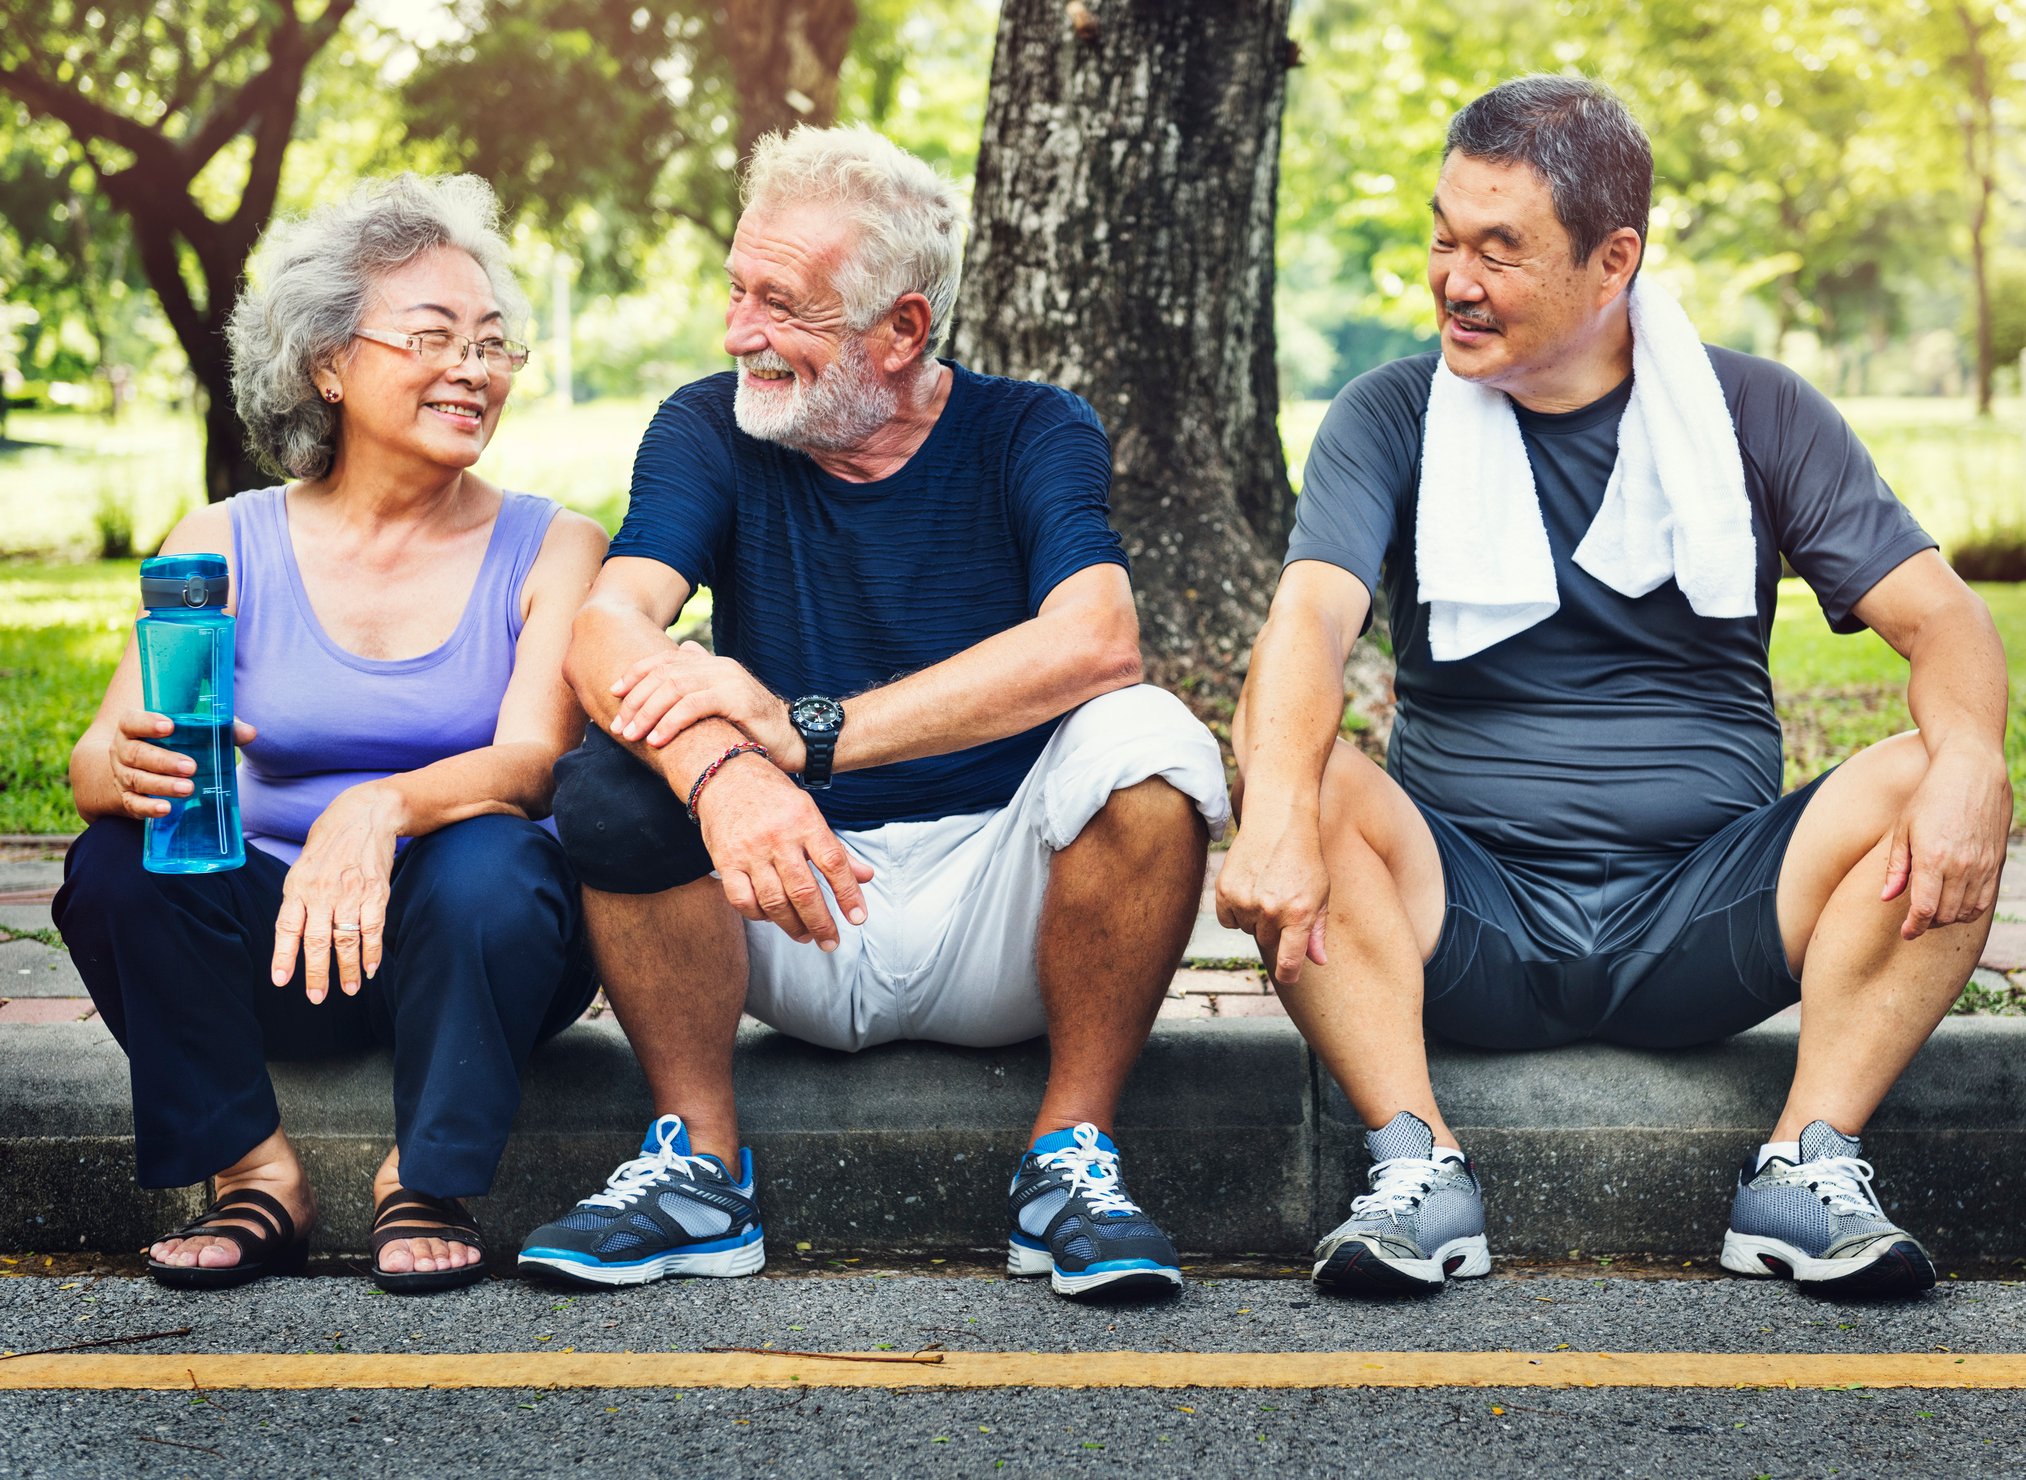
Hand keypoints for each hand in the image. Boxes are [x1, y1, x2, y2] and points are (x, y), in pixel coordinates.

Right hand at [107, 709, 255, 819]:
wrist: (133, 768)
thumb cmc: (169, 743)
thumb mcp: (188, 732)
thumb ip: (218, 729)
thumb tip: (250, 733)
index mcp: (133, 728)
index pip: (132, 721)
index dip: (147, 723)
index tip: (169, 725)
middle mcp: (123, 751)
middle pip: (137, 754)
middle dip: (164, 761)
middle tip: (191, 767)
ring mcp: (122, 775)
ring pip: (137, 779)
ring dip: (162, 785)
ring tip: (188, 788)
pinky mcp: (127, 798)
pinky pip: (134, 804)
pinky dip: (148, 808)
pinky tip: (166, 809)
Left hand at [272, 783, 403, 1002]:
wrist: (366, 814)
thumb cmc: (330, 841)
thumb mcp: (303, 865)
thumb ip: (299, 899)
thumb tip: (294, 935)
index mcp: (298, 886)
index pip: (287, 928)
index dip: (284, 956)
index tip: (281, 980)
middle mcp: (322, 891)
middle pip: (318, 941)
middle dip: (317, 974)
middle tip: (316, 997)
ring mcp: (351, 893)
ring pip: (346, 940)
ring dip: (348, 969)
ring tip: (349, 989)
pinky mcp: (376, 892)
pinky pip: (373, 929)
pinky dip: (372, 952)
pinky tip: (371, 967)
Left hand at [610, 642, 805, 769]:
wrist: (793, 739)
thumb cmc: (753, 728)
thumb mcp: (722, 703)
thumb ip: (700, 685)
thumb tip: (684, 658)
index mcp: (711, 664)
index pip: (665, 660)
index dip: (636, 674)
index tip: (613, 692)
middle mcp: (718, 666)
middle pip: (664, 674)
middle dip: (635, 701)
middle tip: (619, 726)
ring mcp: (728, 679)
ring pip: (674, 688)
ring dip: (647, 713)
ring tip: (633, 735)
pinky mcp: (736, 698)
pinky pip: (694, 705)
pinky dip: (671, 722)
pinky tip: (658, 740)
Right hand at [695, 758, 871, 949]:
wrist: (724, 776)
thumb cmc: (772, 796)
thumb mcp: (809, 813)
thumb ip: (837, 849)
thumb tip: (867, 876)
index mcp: (805, 821)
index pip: (834, 864)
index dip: (849, 894)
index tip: (857, 918)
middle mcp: (778, 837)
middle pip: (804, 891)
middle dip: (821, 923)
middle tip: (831, 941)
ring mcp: (750, 851)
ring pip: (774, 901)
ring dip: (793, 926)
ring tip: (805, 936)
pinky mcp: (725, 861)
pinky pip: (743, 900)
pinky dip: (758, 916)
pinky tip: (770, 918)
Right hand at [1215, 813, 1331, 985]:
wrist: (1277, 820)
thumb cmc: (1304, 857)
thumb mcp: (1321, 893)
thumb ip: (1317, 931)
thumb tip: (1319, 962)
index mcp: (1299, 914)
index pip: (1289, 961)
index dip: (1288, 974)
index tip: (1287, 978)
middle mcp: (1271, 911)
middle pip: (1267, 942)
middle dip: (1274, 929)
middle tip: (1281, 901)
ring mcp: (1245, 901)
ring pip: (1247, 930)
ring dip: (1254, 918)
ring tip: (1266, 888)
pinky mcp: (1224, 891)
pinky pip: (1228, 919)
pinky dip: (1235, 911)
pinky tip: (1247, 888)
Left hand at [1881, 745, 2012, 940]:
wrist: (1972, 772)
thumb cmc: (1930, 797)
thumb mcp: (1903, 828)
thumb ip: (1896, 867)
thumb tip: (1887, 898)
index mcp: (1933, 858)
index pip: (1925, 910)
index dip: (1914, 927)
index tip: (1906, 933)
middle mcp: (1962, 866)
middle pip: (1946, 915)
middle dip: (1928, 923)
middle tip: (1916, 919)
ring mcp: (1983, 865)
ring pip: (1967, 911)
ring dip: (1949, 918)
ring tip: (1934, 910)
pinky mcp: (1996, 862)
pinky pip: (1985, 899)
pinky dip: (1970, 909)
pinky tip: (1956, 903)